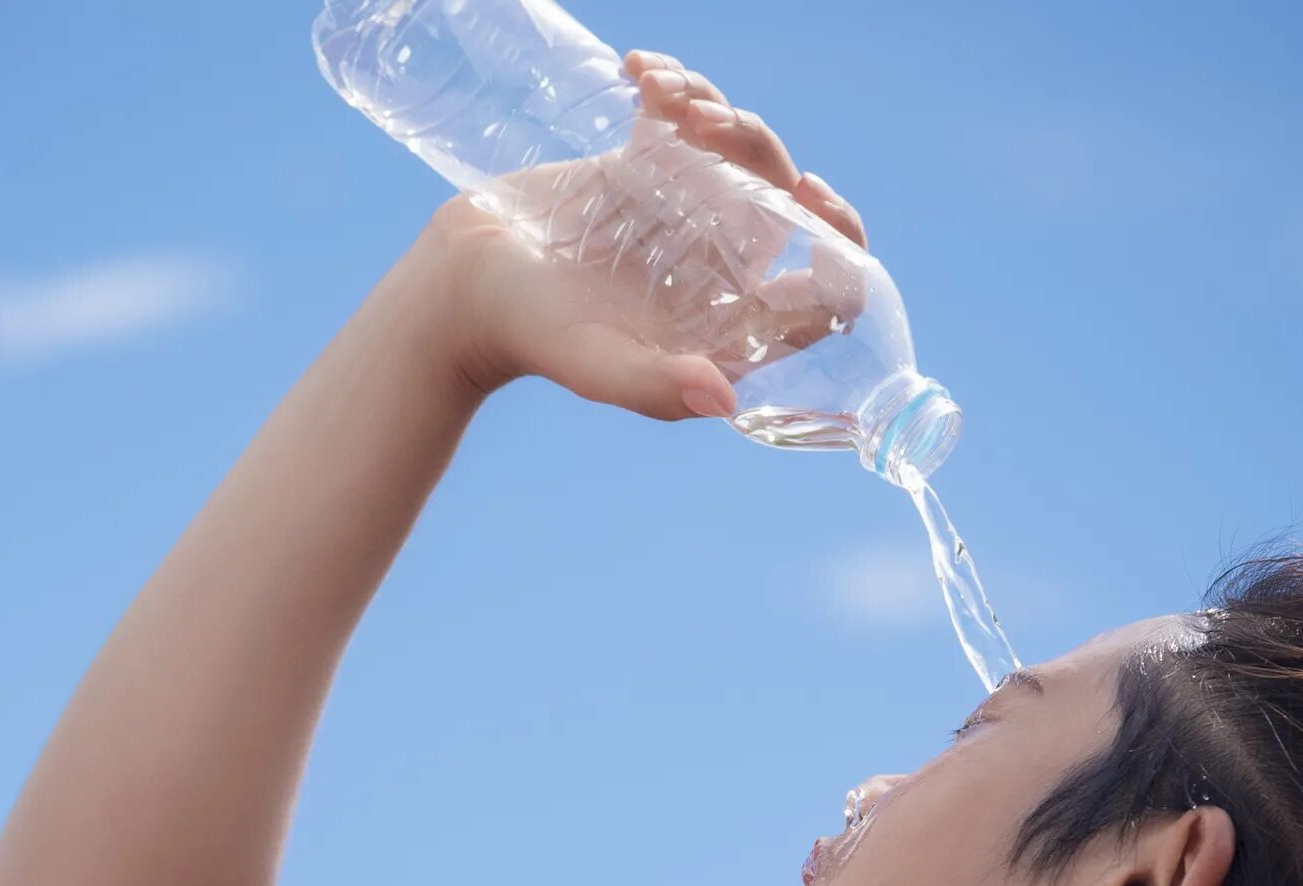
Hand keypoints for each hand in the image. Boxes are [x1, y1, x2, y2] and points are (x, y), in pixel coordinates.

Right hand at [409, 49, 875, 422]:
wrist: (463, 286)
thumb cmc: (531, 337)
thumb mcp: (595, 364)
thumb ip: (656, 386)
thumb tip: (726, 396)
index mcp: (728, 324)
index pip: (823, 294)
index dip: (839, 247)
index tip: (807, 196)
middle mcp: (719, 271)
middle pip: (787, 205)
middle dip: (764, 153)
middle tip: (712, 128)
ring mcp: (686, 215)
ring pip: (743, 152)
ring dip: (719, 111)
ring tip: (666, 98)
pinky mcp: (648, 170)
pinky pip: (687, 117)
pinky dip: (674, 85)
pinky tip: (638, 73)